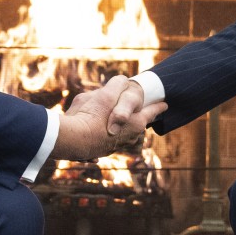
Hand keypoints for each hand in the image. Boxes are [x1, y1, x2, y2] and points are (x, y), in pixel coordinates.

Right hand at [52, 76, 166, 159]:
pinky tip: (93, 130)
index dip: (158, 106)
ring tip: (111, 118)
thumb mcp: (106, 93)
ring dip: (118, 126)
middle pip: (137, 124)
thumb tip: (122, 82)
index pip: (152, 112)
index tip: (165, 105)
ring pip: (121, 133)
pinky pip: (104, 140)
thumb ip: (118, 84)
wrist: (71, 141)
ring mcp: (115, 147)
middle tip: (136, 110)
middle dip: (135, 117)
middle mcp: (129, 137)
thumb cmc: (91, 115)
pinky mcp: (99, 152)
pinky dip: (102, 134)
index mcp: (136, 123)